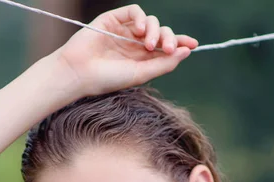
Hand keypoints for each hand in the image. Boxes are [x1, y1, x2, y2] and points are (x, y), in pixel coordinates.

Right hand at [52, 4, 197, 96]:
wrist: (80, 72)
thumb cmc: (108, 79)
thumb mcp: (141, 74)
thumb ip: (164, 64)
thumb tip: (187, 52)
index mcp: (142, 59)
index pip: (165, 48)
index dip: (180, 43)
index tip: (193, 44)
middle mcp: (135, 44)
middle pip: (161, 33)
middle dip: (169, 38)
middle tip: (168, 48)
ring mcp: (125, 31)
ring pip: (150, 22)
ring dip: (154, 31)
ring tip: (148, 45)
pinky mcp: (114, 19)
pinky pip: (135, 11)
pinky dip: (141, 18)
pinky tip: (139, 31)